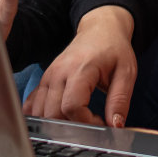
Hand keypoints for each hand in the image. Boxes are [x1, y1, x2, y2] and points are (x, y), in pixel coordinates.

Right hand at [24, 5, 137, 127]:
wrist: (100, 30)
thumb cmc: (114, 49)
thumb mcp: (126, 73)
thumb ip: (120, 100)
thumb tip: (115, 126)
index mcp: (80, 69)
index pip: (72, 107)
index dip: (86, 122)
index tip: (101, 121)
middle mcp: (58, 73)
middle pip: (53, 114)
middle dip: (72, 126)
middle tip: (91, 121)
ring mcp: (48, 77)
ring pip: (40, 113)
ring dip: (58, 124)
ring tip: (78, 118)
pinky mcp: (43, 80)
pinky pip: (31, 105)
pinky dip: (41, 116)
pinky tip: (58, 117)